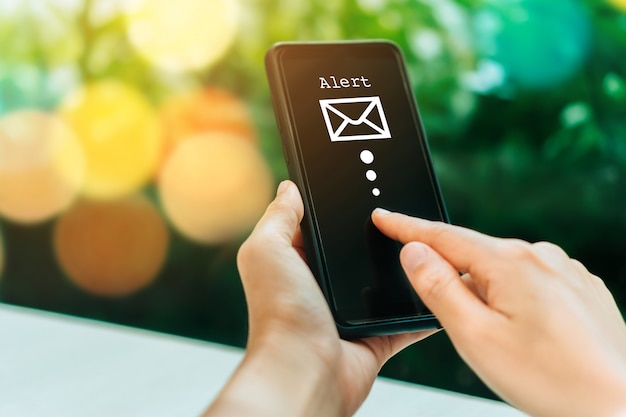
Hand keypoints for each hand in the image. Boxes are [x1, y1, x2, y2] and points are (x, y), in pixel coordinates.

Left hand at [203, 181, 435, 416]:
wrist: (307, 370)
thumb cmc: (281, 312)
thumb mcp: (267, 250)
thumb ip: (278, 217)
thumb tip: (289, 188)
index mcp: (295, 263)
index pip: (316, 228)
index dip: (333, 209)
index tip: (359, 187)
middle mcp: (320, 287)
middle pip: (353, 252)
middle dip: (374, 236)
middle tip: (400, 212)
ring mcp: (348, 312)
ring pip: (382, 282)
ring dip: (401, 269)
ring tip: (424, 244)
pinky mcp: (374, 336)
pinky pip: (404, 319)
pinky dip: (420, 308)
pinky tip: (438, 286)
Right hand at [373, 210, 625, 416]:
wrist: (617, 408)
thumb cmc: (550, 380)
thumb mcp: (474, 336)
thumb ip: (438, 287)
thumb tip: (414, 250)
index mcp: (509, 263)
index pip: (443, 236)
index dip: (406, 226)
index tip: (383, 217)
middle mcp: (541, 256)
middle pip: (474, 256)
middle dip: (454, 279)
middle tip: (459, 326)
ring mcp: (566, 271)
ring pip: (504, 272)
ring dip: (489, 294)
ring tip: (505, 344)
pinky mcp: (581, 288)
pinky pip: (533, 282)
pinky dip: (517, 300)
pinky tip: (530, 336)